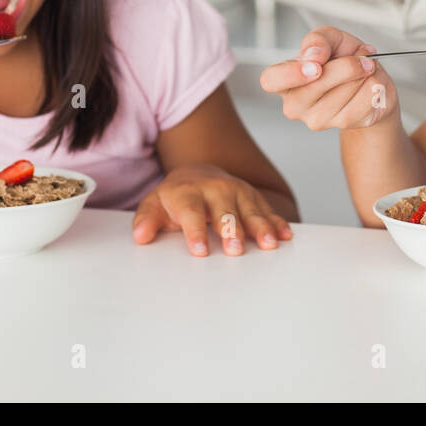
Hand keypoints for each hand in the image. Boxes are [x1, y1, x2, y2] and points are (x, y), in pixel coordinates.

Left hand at [132, 164, 293, 255]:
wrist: (197, 174)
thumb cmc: (176, 197)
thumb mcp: (155, 205)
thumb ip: (147, 220)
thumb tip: (140, 237)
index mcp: (188, 193)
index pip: (192, 213)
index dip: (195, 232)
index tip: (200, 251)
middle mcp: (215, 190)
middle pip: (225, 211)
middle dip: (231, 230)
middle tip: (236, 249)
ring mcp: (237, 192)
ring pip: (250, 210)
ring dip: (261, 227)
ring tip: (269, 244)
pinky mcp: (253, 197)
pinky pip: (267, 210)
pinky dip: (277, 222)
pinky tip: (285, 235)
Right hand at [259, 26, 398, 130]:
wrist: (367, 77)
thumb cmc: (341, 57)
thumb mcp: (329, 38)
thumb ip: (318, 40)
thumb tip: (314, 54)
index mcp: (283, 79)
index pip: (271, 81)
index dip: (291, 74)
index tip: (315, 67)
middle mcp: (295, 103)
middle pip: (318, 85)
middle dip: (346, 66)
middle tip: (360, 58)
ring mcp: (318, 118)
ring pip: (346, 91)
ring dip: (364, 73)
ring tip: (363, 69)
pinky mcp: (343, 123)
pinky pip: (365, 99)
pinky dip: (374, 84)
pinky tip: (368, 84)